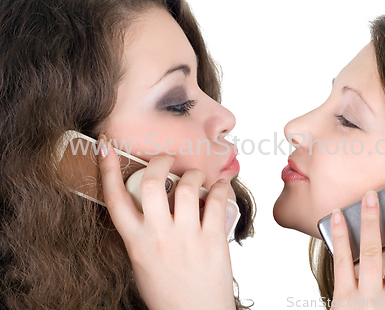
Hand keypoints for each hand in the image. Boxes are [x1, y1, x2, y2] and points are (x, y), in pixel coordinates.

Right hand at [97, 135, 235, 309]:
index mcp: (136, 243)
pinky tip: (220, 186)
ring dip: (193, 175)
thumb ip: (142, 233)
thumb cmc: (168, 294)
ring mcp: (187, 237)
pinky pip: (217, 202)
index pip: (115, 199)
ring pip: (188, 187)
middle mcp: (159, 236)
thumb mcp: (142, 264)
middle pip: (153, 183)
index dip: (107, 169)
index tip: (107, 147)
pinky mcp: (213, 240)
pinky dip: (220, 187)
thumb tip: (150, 203)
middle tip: (166, 160)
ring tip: (196, 178)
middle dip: (160, 162)